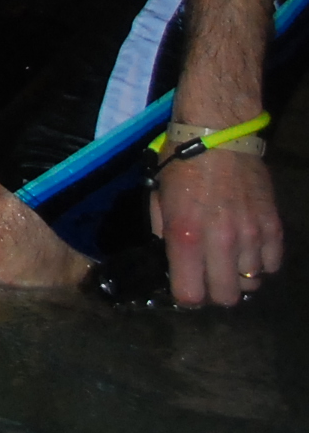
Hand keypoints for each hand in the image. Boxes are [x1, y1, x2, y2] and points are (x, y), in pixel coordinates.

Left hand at [152, 144, 283, 305]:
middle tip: (208, 278)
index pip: (190, 294)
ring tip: (229, 260)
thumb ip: (163, 233)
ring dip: (239, 277)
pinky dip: (261, 263)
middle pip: (226, 297)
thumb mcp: (158, 196)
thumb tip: (170, 260)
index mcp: (186, 235)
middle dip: (214, 292)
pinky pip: (272, 265)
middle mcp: (221, 241)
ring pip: (251, 284)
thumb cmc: (181, 162)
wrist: (220, 135)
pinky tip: (249, 250)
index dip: (185, 296)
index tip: (184, 288)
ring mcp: (251, 236)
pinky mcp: (274, 227)